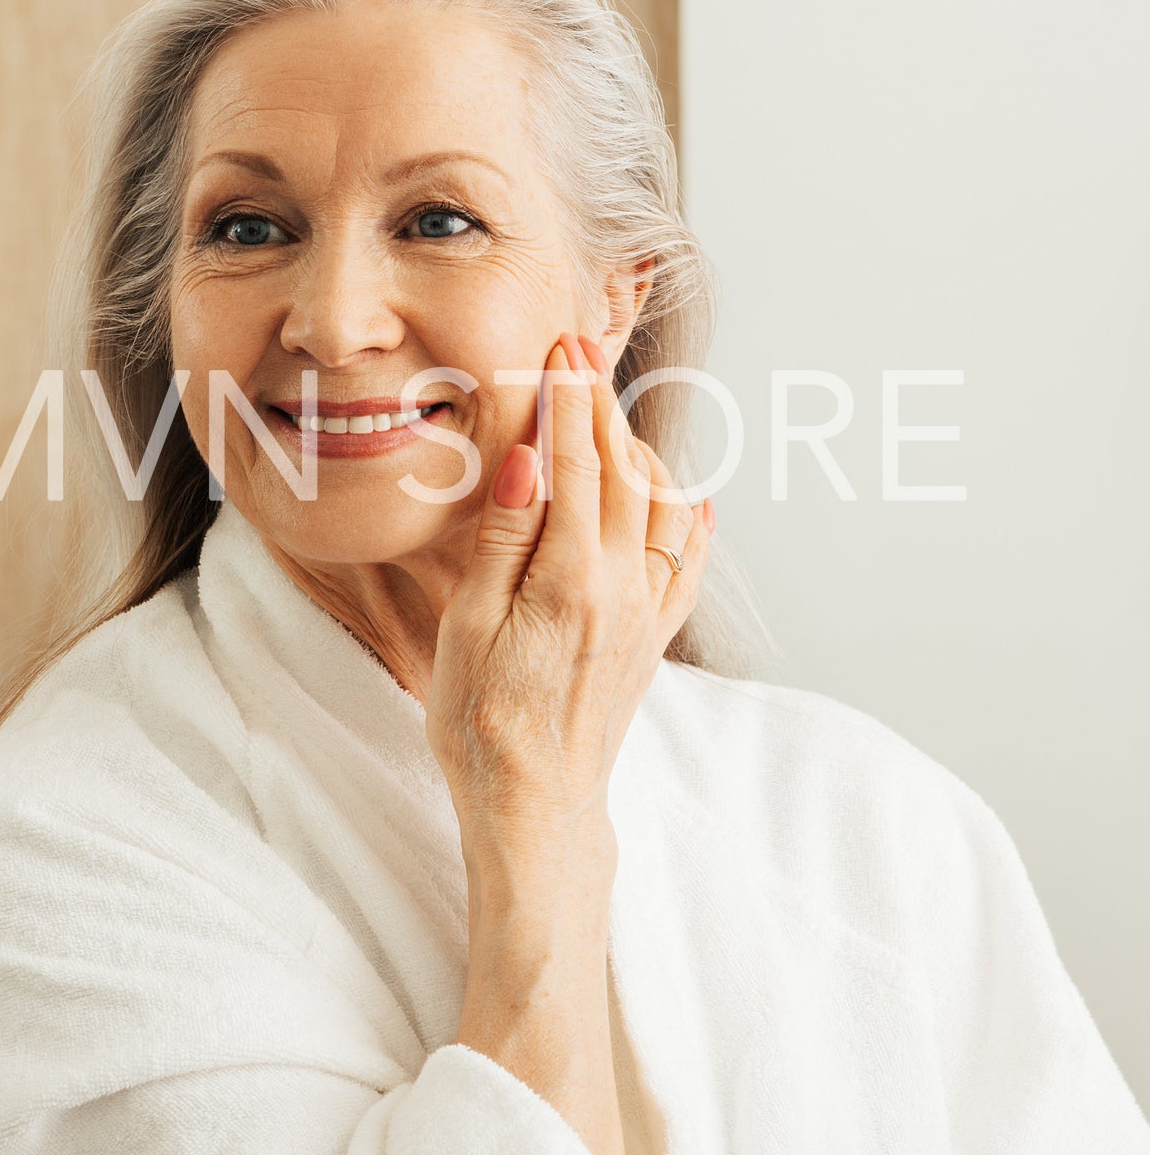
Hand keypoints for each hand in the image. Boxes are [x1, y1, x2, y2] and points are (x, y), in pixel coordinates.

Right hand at [425, 331, 713, 877]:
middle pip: (620, 472)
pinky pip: (686, 563)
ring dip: (637, 449)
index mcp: (572, 579)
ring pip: (659, 506)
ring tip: (612, 411)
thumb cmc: (481, 721)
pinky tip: (686, 496)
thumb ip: (505, 536)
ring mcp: (647, 613)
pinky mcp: (653, 639)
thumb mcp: (469, 626)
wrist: (535, 805)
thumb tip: (528, 457)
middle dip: (601, 405)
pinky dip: (686, 518)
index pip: (574, 464)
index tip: (562, 349)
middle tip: (582, 351)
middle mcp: (623, 588)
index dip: (568, 400)